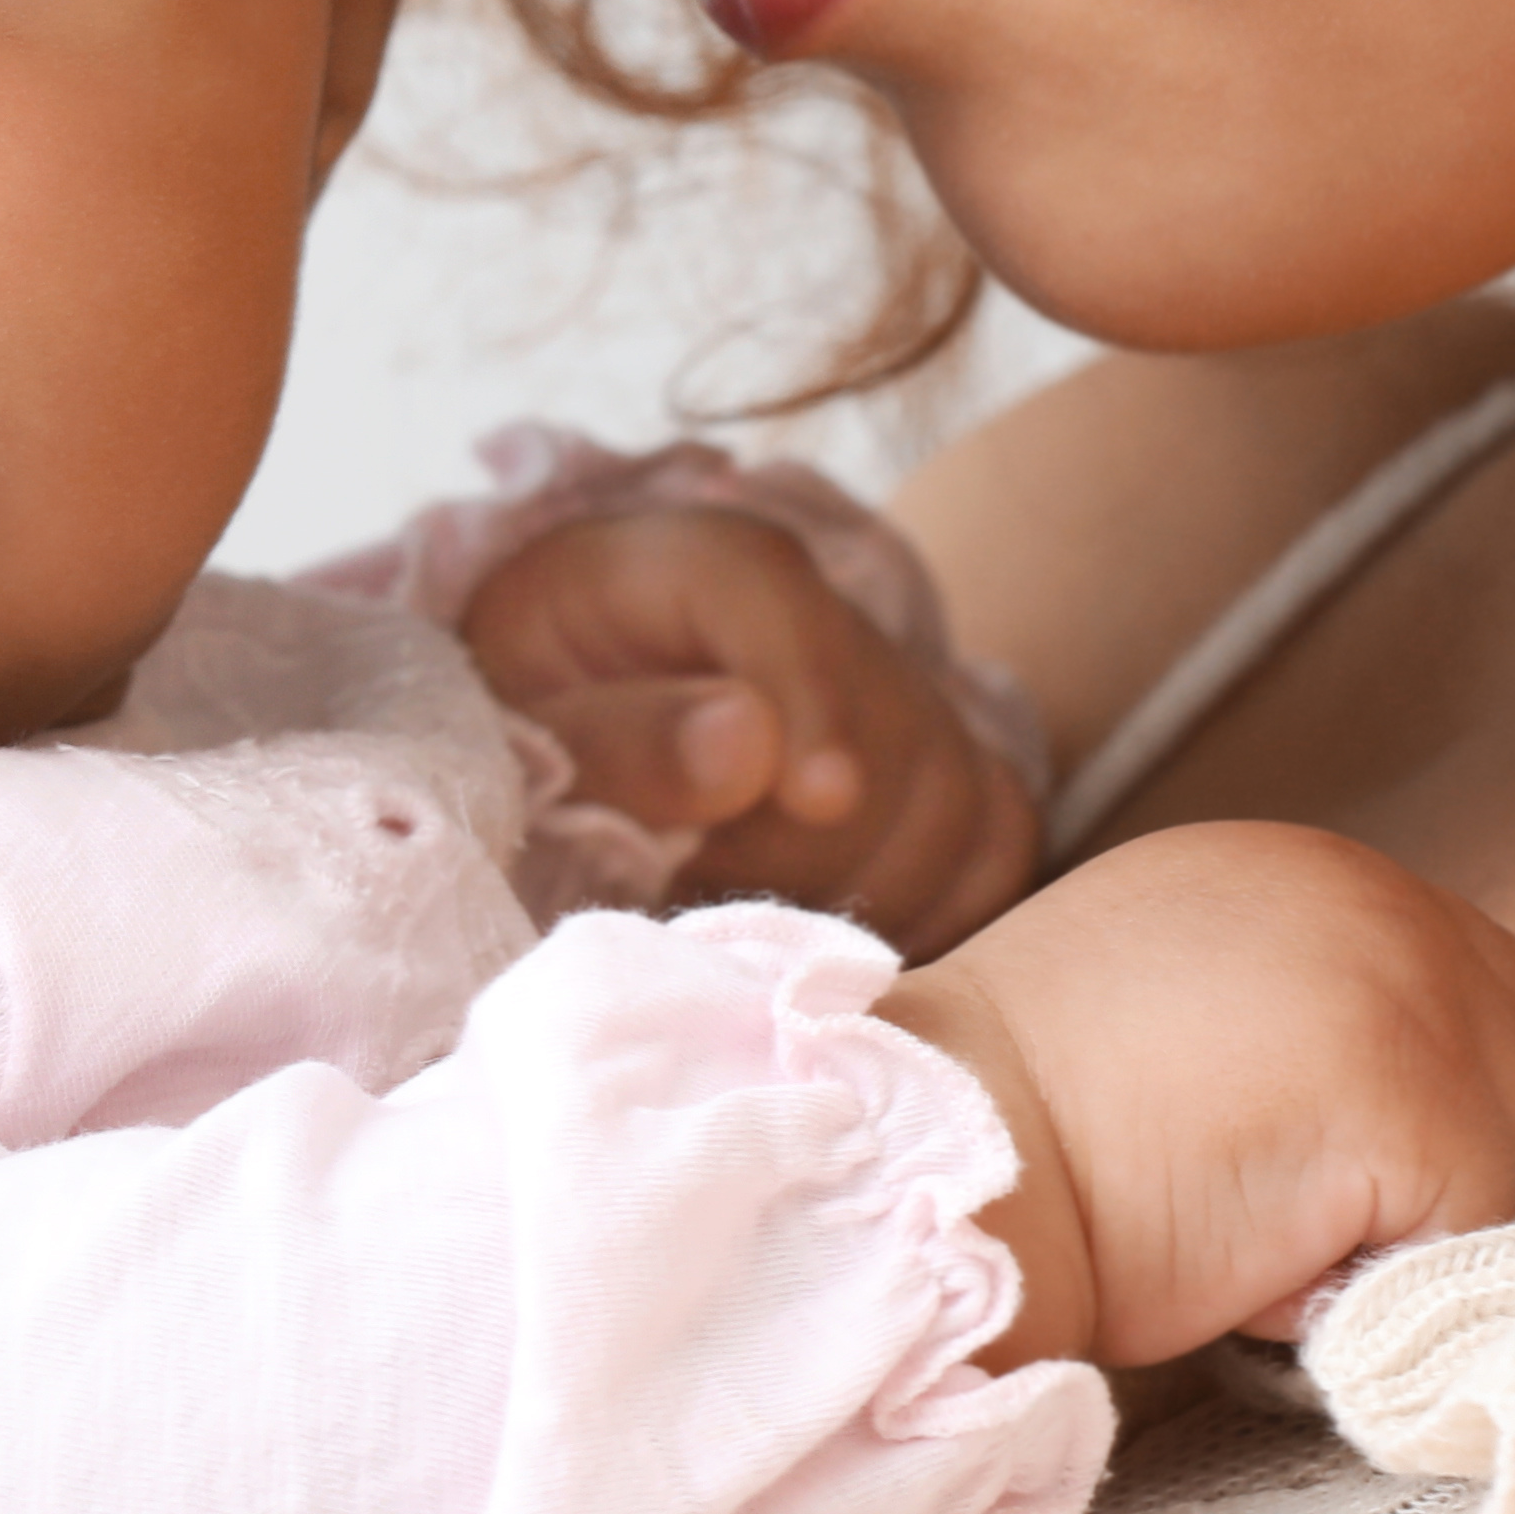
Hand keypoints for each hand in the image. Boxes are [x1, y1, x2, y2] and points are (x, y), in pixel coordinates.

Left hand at [462, 501, 1041, 949]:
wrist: (563, 738)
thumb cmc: (525, 725)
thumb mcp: (521, 725)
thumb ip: (616, 738)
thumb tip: (746, 744)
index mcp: (703, 567)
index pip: (791, 607)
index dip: (820, 701)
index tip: (821, 797)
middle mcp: (819, 617)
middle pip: (892, 721)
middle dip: (806, 840)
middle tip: (700, 902)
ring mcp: (892, 696)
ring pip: (956, 793)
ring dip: (865, 888)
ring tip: (745, 931)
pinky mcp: (932, 774)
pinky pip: (993, 843)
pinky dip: (940, 908)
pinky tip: (835, 946)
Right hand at [875, 822, 1514, 1365]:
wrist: (941, 1172)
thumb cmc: (1019, 1134)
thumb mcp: (1172, 1013)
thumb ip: (1299, 1017)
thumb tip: (1411, 1125)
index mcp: (1306, 872)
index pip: (1483, 999)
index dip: (1451, 1117)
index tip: (1353, 1190)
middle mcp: (1375, 895)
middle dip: (1458, 1173)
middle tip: (1305, 1227)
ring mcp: (1410, 983)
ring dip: (1420, 1229)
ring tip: (1274, 1239)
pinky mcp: (1419, 1092)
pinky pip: (1486, 1233)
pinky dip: (1396, 1281)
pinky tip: (1275, 1268)